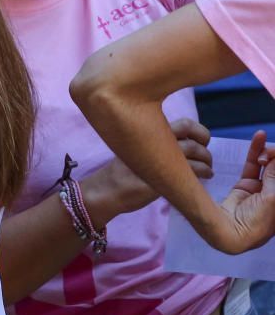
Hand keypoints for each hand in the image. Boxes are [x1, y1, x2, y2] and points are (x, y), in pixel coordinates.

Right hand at [84, 118, 213, 226]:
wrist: (106, 190)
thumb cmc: (122, 172)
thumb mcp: (137, 149)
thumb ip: (158, 144)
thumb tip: (189, 148)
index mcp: (148, 131)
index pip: (184, 124)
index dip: (198, 131)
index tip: (202, 141)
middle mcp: (154, 139)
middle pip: (190, 131)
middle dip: (204, 142)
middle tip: (206, 156)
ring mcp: (158, 156)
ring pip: (194, 150)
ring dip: (206, 160)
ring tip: (208, 170)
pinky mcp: (162, 175)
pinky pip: (192, 171)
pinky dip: (203, 173)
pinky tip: (204, 178)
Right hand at [208, 130, 274, 253]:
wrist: (229, 231)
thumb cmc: (257, 221)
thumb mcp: (272, 198)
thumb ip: (274, 176)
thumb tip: (274, 158)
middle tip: (270, 151)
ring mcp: (262, 189)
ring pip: (268, 166)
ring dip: (267, 152)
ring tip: (263, 144)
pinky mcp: (247, 185)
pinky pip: (253, 166)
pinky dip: (256, 152)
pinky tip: (259, 138)